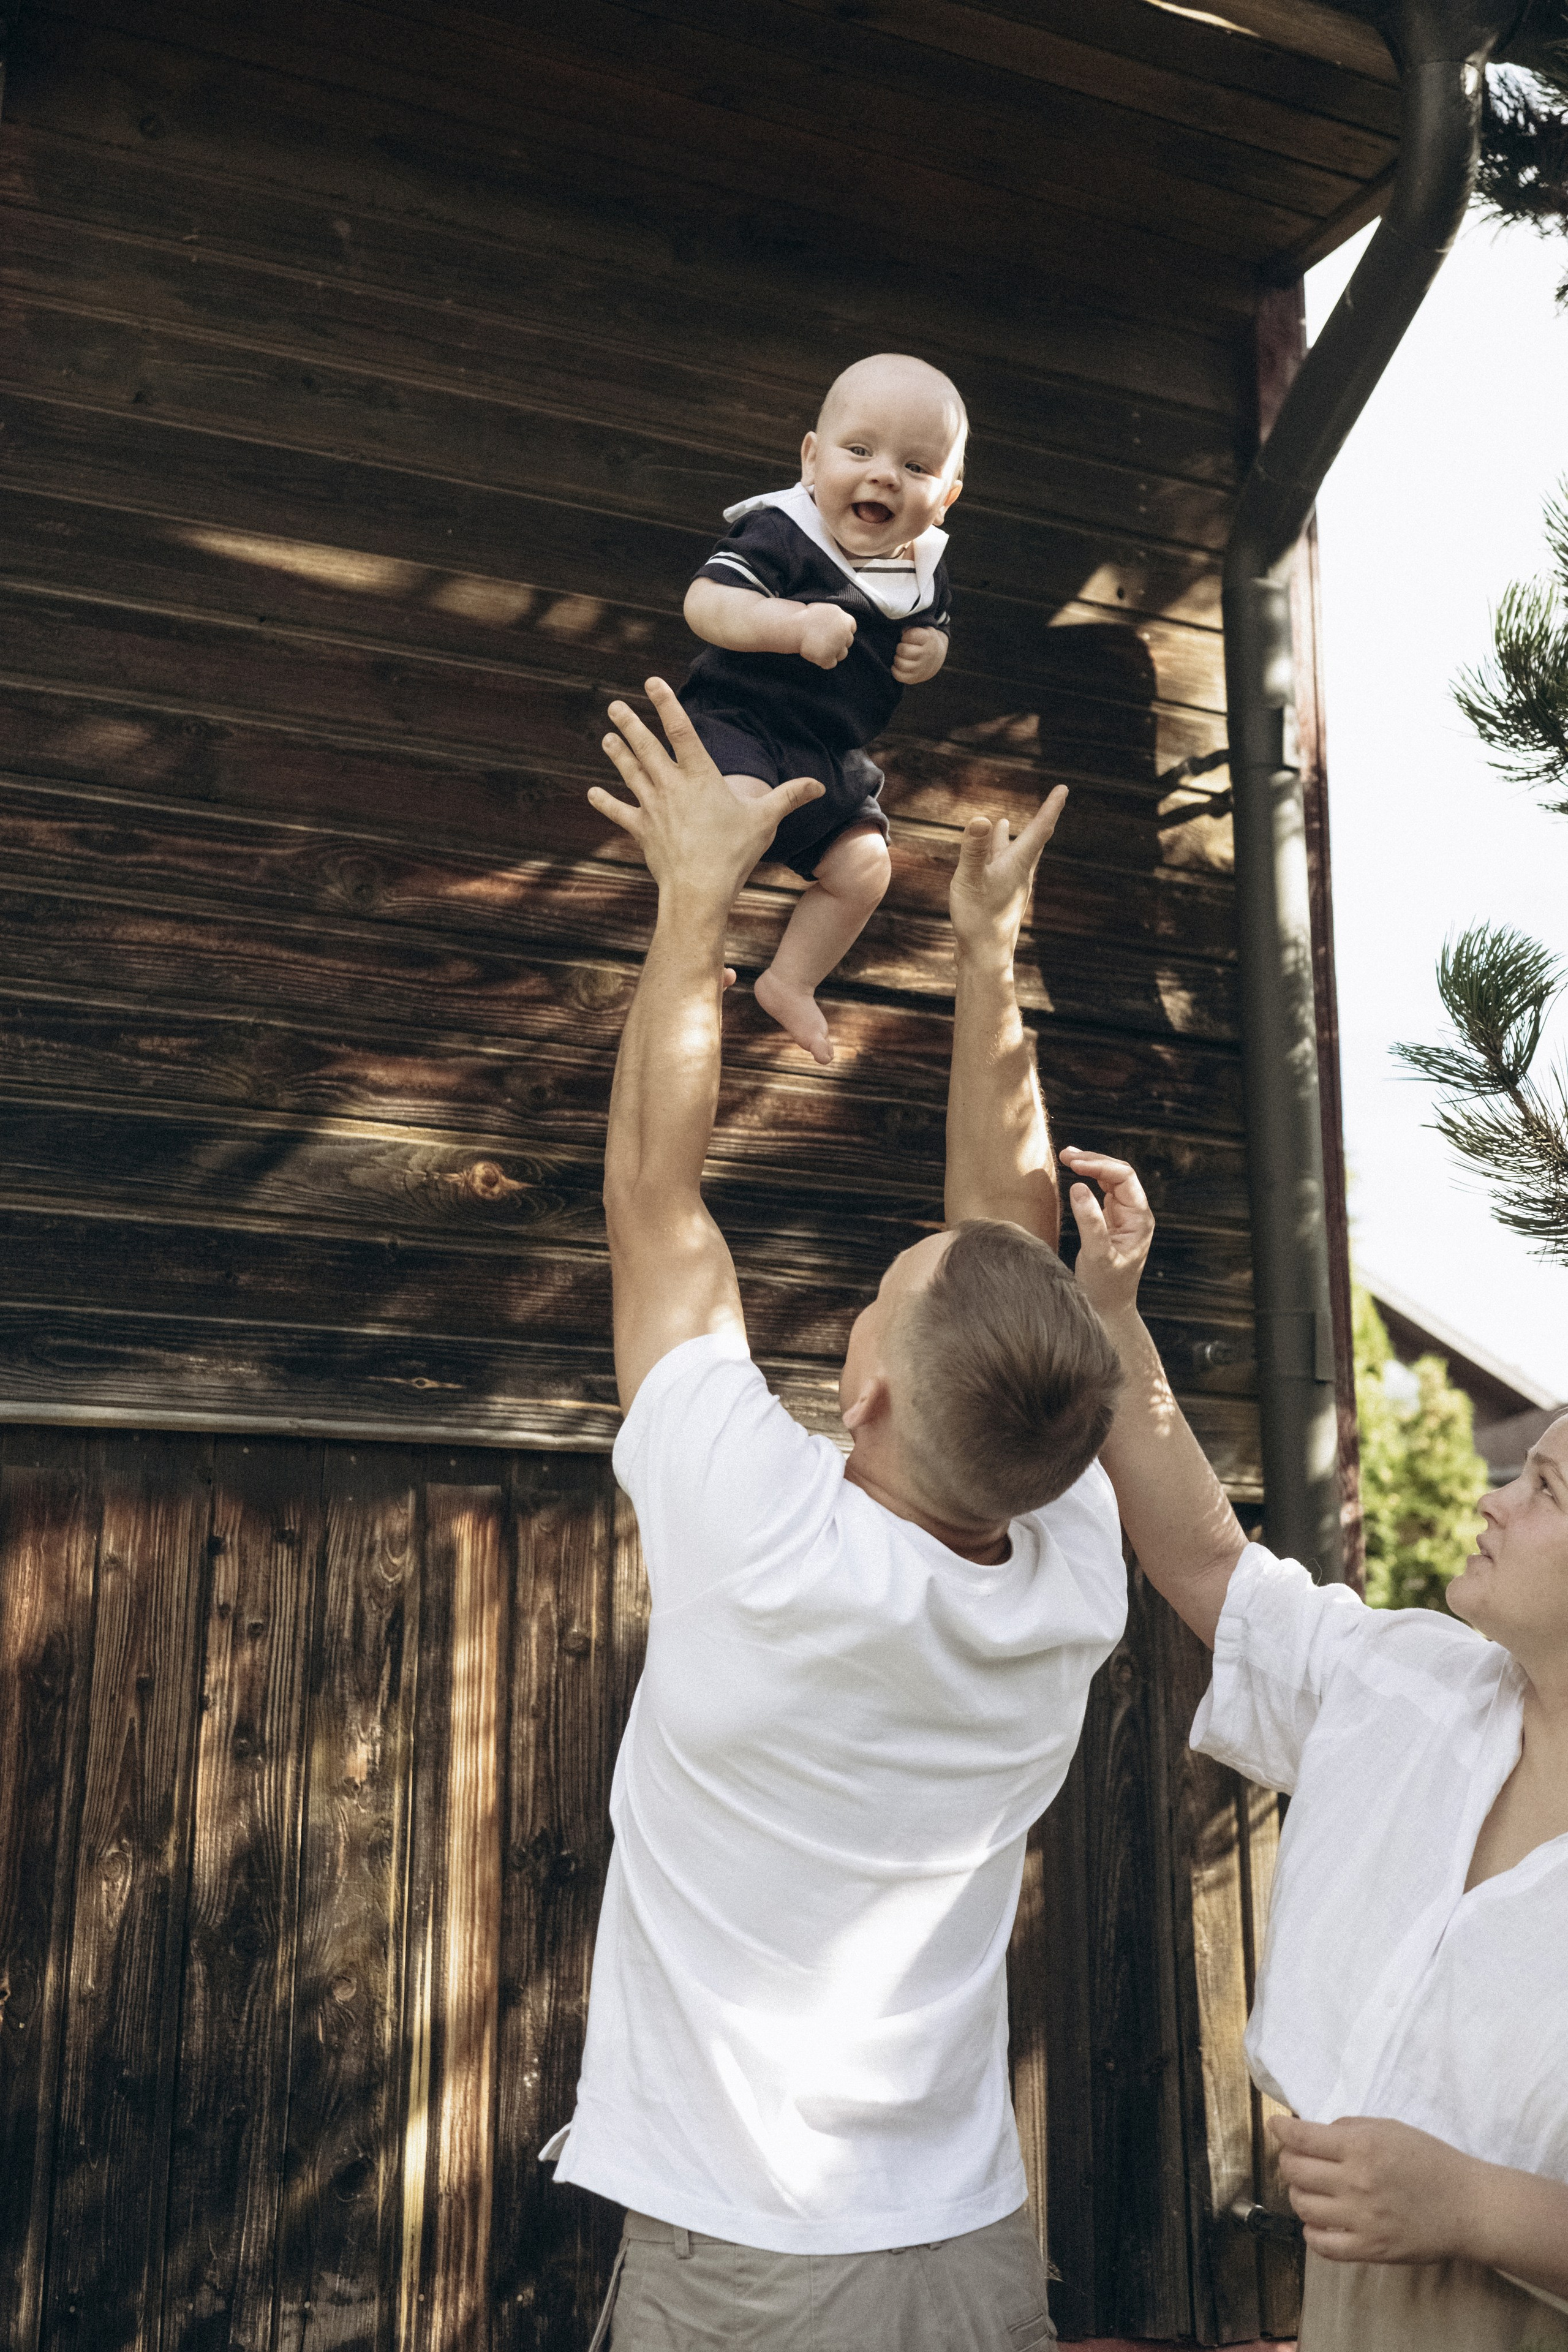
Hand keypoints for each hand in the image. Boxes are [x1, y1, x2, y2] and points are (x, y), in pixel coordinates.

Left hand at [589, 677, 823, 903]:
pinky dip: (605, 802)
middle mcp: (671, 786)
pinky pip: (619, 812)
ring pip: (630, 773)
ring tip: (607, 737)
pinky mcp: (642, 831)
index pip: (680, 730)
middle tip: (615, 706)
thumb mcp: (765, 820)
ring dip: (617, 754)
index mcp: (700, 776)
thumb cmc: (733, 853)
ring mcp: (653, 808)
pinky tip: (592, 792)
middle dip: (630, 723)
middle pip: (646, 747)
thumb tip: (819, 785)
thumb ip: (789, 797)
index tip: (651, 682)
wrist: (699, 890)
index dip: (665, 703)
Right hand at [798, 603, 856, 668]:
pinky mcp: (828, 658)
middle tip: (823, 641)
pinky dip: (824, 661)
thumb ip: (837, 618)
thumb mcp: (826, 610)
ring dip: (832, 653)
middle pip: (848, 642)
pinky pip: (831, 664)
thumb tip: (844, 627)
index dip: (842, 631)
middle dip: (838, 642)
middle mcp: (844, 633)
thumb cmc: (806, 617)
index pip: (851, 628)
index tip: (832, 632)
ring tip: (818, 647)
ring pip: (842, 654)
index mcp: (845, 620)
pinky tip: (815, 654)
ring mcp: (837, 646)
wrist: (793, 626)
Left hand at [893, 626, 946, 683]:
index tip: (907, 637)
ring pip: (901, 664)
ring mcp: (921, 668)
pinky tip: (897, 665)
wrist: (936, 657)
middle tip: (903, 647)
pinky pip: (899, 676)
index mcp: (928, 639)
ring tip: (901, 656)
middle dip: (900, 647)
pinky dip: (895, 670)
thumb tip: (901, 631)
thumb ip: (912, 626)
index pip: (910, 635)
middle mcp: (927, 654)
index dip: (905, 635)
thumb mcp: (923, 628)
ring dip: (897, 659)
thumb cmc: (924, 640)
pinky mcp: (915, 678)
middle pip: (903, 650)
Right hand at [948, 789, 1066, 965]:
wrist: (985, 957)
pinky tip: (986, 859)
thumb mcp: (970, 880)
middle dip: (1039, 819)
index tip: (1064, 788)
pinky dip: (994, 855)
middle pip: (1032, 840)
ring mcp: (1009, 886)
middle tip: (1053, 800)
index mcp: (1018, 865)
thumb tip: (980, 818)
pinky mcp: (999, 897)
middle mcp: (1019, 873)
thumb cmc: (978, 919)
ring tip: (1003, 822)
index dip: (1052, 807)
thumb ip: (974, 849)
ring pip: (1012, 855)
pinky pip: (1000, 869)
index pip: (1040, 829)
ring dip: (1007, 837)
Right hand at [1060, 1149, 1153, 1317]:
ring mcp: (1123, 1216)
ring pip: (1110, 1179)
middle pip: (1118, 1173)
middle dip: (1094, 1160)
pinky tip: (1074, 1173)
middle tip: (1066, 1155)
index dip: (1100, 1165)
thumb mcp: (1097, 1256)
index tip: (1074, 1164)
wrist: (1108, 1310)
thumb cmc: (1105, 1288)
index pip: (1124, 1178)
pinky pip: (1102, 1191)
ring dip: (1090, 1166)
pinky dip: (1088, 1179)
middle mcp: (1135, 1214)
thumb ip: (1090, 1222)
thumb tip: (1077, 1187)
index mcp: (1139, 1219)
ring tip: (1067, 1157)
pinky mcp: (1110, 1221)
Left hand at [1272, 2116, 1480, 2265]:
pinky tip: (1320, 2221)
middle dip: (1287, 2160)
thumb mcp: (1390, 2128)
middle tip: (1296, 2158)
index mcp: (1361, 2146)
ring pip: (1302, 2206)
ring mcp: (1361, 2219)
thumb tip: (1314, 2132)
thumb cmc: (1431, 2162)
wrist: (1468, 2207)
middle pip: (1294, 2171)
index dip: (1280, 2130)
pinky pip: (1322, 2245)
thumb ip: (1349, 2128)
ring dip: (1298, 2193)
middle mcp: (1356, 2182)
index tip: (1275, 2127)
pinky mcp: (1370, 2249)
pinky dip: (1312, 2232)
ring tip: (1311, 2188)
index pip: (1301, 2138)